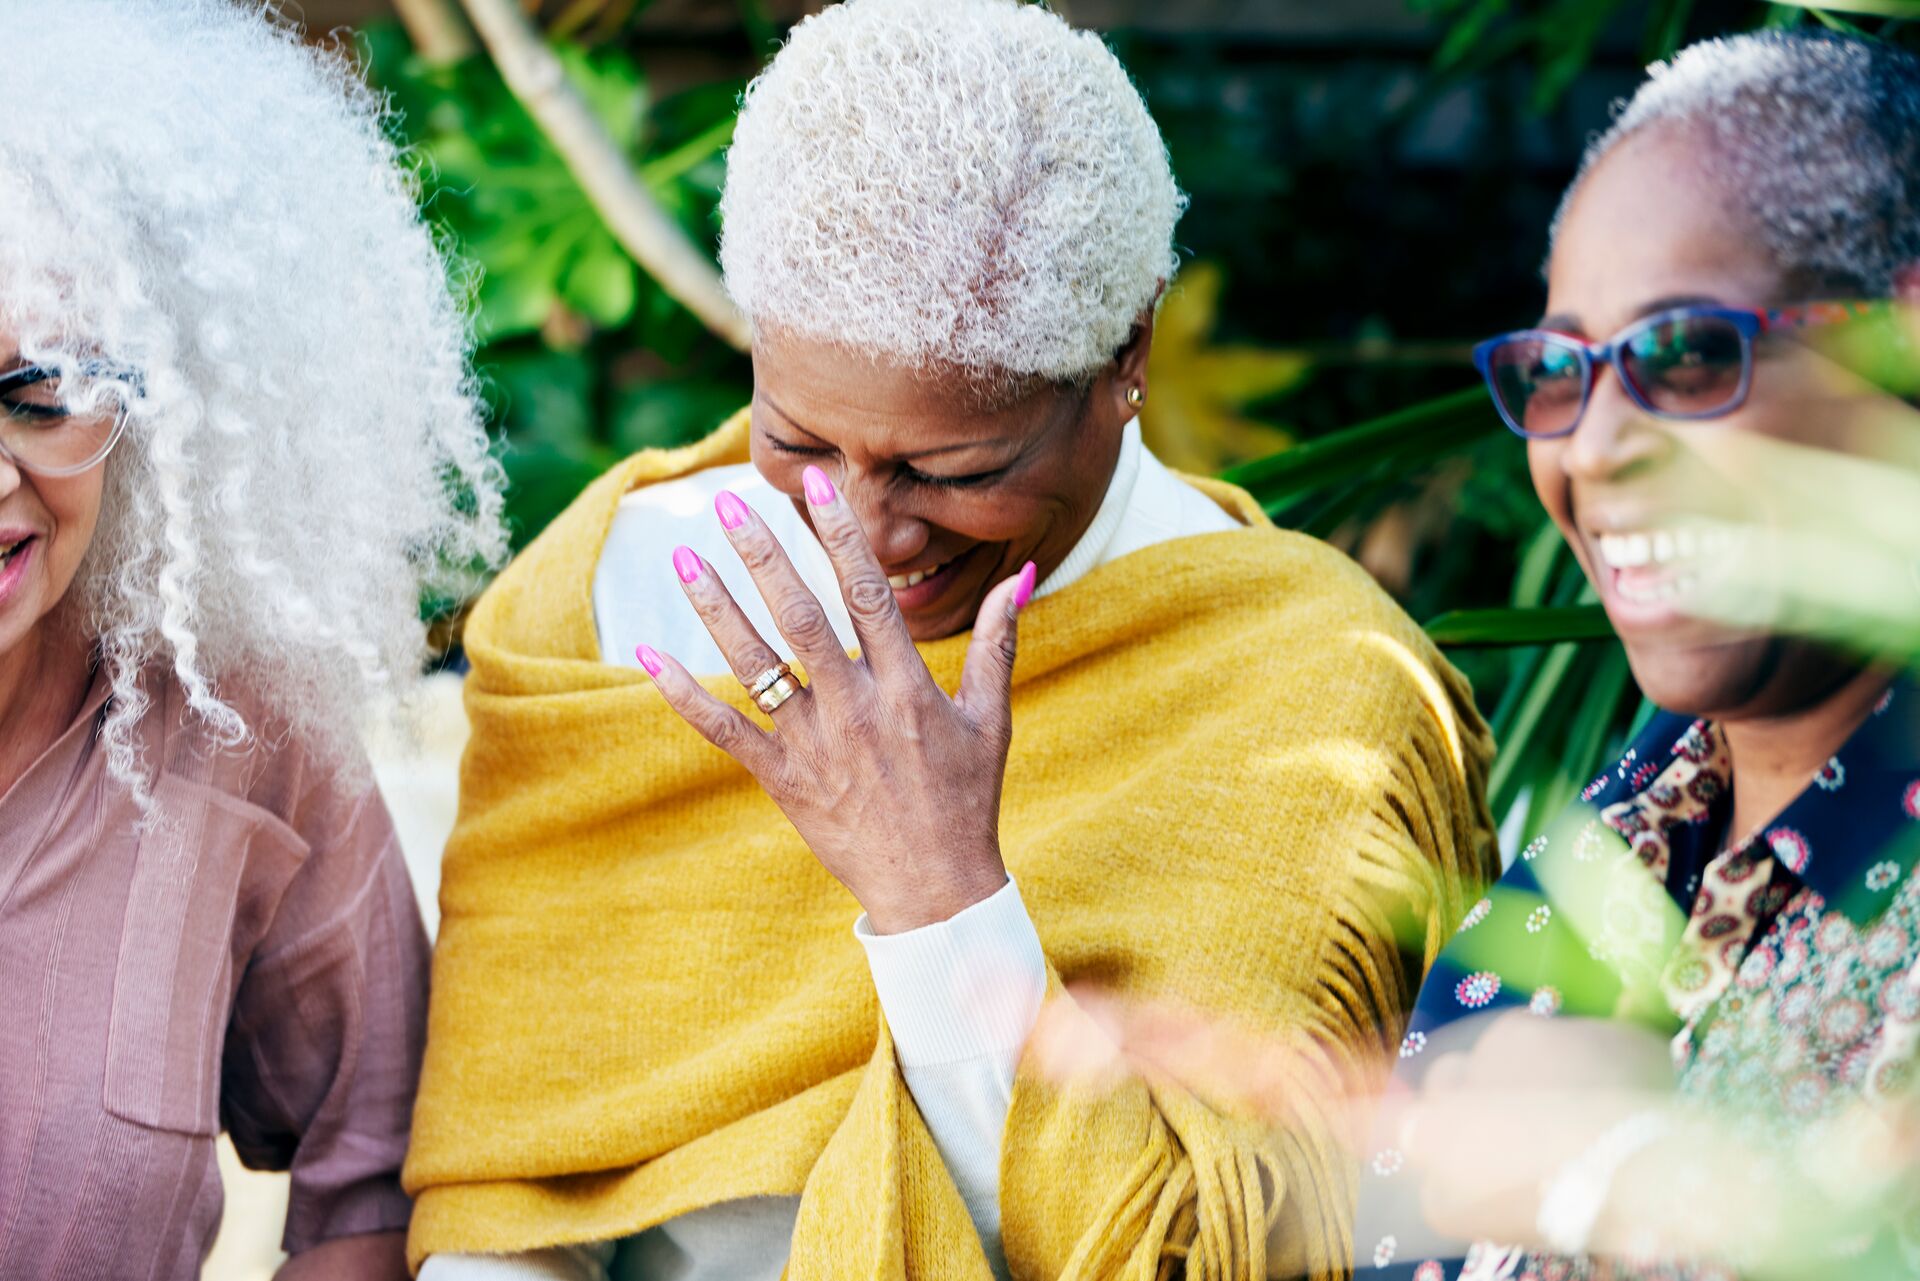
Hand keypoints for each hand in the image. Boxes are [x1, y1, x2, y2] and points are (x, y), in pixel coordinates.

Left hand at [637, 465, 1036, 933]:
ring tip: (683, 556)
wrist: (935, 890)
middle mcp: (857, 709)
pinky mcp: (783, 781)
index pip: (869, 594)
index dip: (841, 535)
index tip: (817, 483)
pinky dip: (685, 696)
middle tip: (729, 503)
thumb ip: (997, 642)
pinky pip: (726, 732)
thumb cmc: (966, 799)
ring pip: (758, 665)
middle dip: (765, 556)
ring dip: (718, 608)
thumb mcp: (991, 719)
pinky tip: (649, 656)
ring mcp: (815, 746)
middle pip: (803, 617)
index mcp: (907, 688)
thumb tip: (1022, 574)